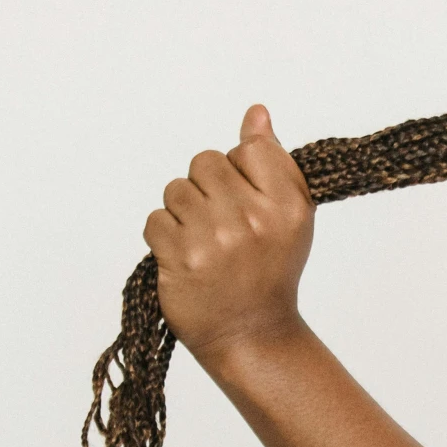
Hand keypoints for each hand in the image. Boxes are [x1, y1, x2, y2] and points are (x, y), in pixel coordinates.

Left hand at [145, 104, 315, 361]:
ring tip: (204, 243)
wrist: (251, 333)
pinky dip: (165, 237)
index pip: (249, 148)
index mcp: (287, 205)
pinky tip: (186, 258)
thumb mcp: (291, 216)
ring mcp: (215, 239)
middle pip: (205, 163)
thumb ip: (273, 161)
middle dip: (207, 188)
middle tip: (222, 225)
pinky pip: (155, 220)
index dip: (240, 170)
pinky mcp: (180, 258)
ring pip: (176, 190)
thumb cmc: (270, 269)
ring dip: (183, 213)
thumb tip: (256, 113)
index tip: (247, 200)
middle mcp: (253, 219)